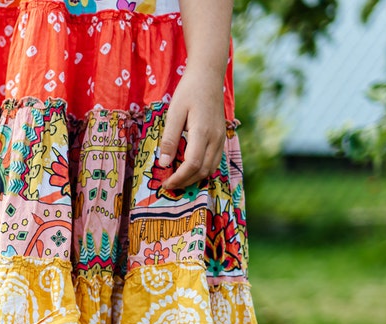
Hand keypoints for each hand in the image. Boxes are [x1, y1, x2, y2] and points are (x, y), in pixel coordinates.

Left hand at [158, 69, 225, 191]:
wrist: (208, 76)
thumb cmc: (188, 92)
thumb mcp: (173, 113)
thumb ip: (169, 139)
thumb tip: (163, 164)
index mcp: (202, 132)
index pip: (192, 164)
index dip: (179, 178)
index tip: (165, 184)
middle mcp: (215, 138)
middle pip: (203, 170)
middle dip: (185, 182)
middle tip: (169, 185)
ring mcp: (221, 138)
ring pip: (211, 168)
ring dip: (195, 178)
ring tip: (178, 179)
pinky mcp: (221, 136)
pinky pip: (214, 160)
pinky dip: (202, 170)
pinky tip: (189, 169)